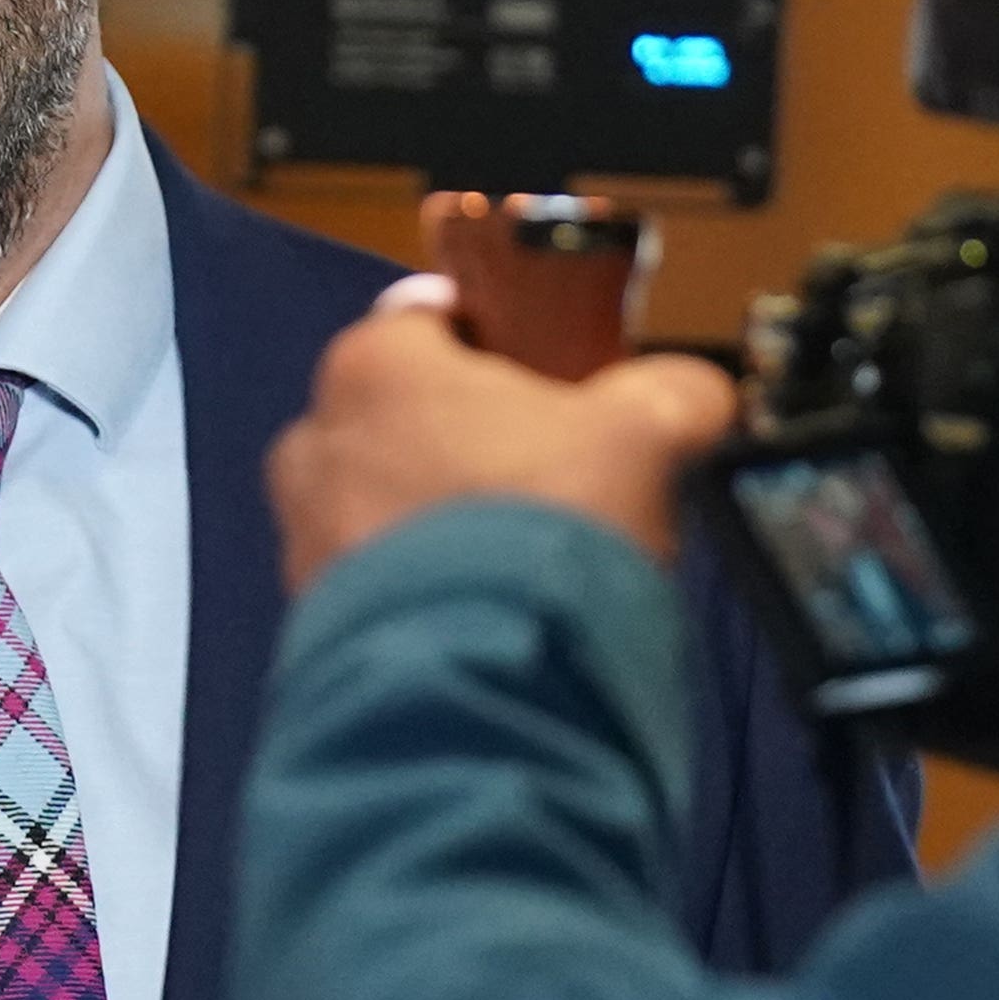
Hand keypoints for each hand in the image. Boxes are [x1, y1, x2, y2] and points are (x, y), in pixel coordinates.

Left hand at [269, 278, 744, 592]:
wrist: (479, 683)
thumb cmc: (544, 522)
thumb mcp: (641, 433)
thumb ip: (672, 393)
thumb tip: (695, 390)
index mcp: (376, 363)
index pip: (425, 316)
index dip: (490, 337)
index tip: (538, 371)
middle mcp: (317, 439)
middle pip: (396, 414)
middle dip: (457, 437)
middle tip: (537, 472)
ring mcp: (302, 534)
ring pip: (374, 501)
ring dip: (431, 519)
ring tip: (510, 556)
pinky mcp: (307, 616)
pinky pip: (366, 583)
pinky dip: (413, 589)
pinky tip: (478, 613)